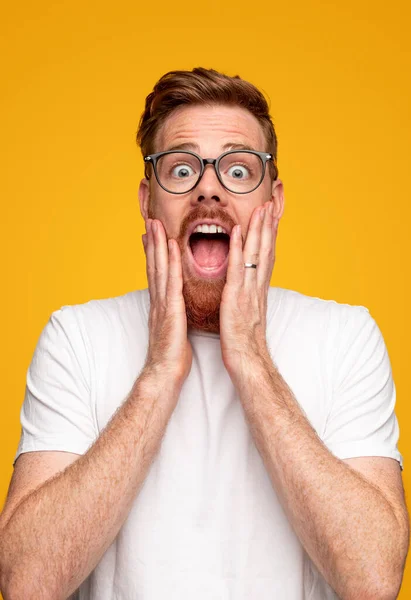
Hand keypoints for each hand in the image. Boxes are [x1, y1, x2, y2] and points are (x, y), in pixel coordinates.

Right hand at [142, 219, 191, 385]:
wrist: (165, 373)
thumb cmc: (172, 355)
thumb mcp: (174, 329)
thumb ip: (174, 314)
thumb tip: (177, 307)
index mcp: (161, 305)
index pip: (156, 274)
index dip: (154, 254)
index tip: (152, 236)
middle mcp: (158, 300)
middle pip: (154, 266)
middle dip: (152, 242)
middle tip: (151, 220)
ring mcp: (162, 304)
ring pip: (159, 268)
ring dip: (158, 245)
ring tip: (156, 224)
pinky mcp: (170, 310)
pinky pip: (171, 281)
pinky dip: (170, 262)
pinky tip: (171, 247)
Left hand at [220, 201, 277, 381]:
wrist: (247, 362)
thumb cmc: (244, 342)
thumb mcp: (248, 313)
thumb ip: (248, 296)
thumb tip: (248, 287)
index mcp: (257, 289)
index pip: (266, 256)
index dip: (269, 235)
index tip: (271, 216)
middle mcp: (256, 286)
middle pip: (265, 250)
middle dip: (268, 226)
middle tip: (271, 202)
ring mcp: (248, 290)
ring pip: (255, 254)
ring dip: (257, 230)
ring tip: (260, 208)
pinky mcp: (236, 297)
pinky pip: (237, 268)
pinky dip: (237, 248)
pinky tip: (236, 231)